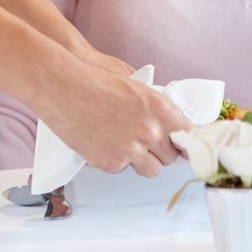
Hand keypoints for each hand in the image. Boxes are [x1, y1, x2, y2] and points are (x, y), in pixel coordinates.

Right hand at [40, 58, 185, 177]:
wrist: (62, 87)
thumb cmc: (94, 82)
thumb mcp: (136, 90)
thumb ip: (158, 111)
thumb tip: (170, 130)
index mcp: (162, 110)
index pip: (189, 136)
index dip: (185, 143)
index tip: (184, 148)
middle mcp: (151, 132)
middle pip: (171, 158)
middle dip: (160, 152)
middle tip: (144, 142)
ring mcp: (131, 150)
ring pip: (151, 169)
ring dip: (142, 161)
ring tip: (124, 145)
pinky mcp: (111, 162)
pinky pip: (122, 169)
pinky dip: (114, 160)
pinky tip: (102, 141)